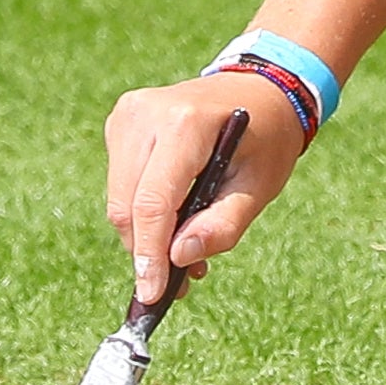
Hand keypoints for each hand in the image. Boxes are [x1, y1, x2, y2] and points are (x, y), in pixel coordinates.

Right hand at [101, 73, 303, 304]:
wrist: (261, 89)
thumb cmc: (266, 139)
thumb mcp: (259, 187)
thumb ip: (223, 226)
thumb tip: (178, 258)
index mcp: (186, 123)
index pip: (153, 202)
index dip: (149, 254)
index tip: (152, 295)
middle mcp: (146, 114)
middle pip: (128, 206)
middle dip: (147, 251)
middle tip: (178, 283)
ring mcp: (128, 114)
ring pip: (118, 200)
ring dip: (144, 235)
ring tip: (184, 251)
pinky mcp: (121, 123)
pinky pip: (120, 184)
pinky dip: (141, 211)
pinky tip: (174, 219)